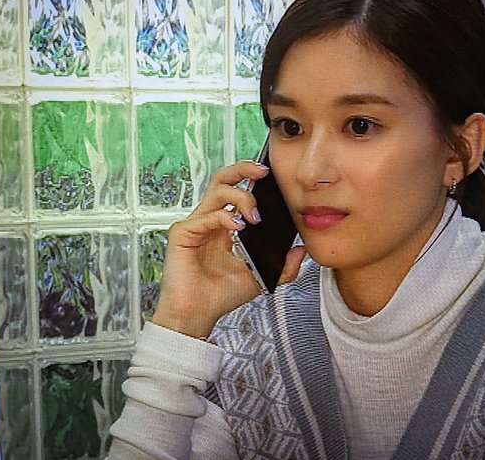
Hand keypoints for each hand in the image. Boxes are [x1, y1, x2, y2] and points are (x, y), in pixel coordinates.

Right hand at [152, 161, 305, 336]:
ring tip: (254, 215)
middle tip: (262, 172)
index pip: (237, 190)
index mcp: (225, 225)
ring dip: (240, 196)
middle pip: (223, 179)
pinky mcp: (182, 233)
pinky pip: (205, 216)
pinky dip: (223, 217)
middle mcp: (210, 220)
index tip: (272, 176)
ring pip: (216, 190)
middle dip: (243, 169)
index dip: (251, 179)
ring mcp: (196, 225)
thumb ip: (284, 266)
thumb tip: (302, 250)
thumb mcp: (261, 277)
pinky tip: (236, 227)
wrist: (197, 315)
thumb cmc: (220, 296)